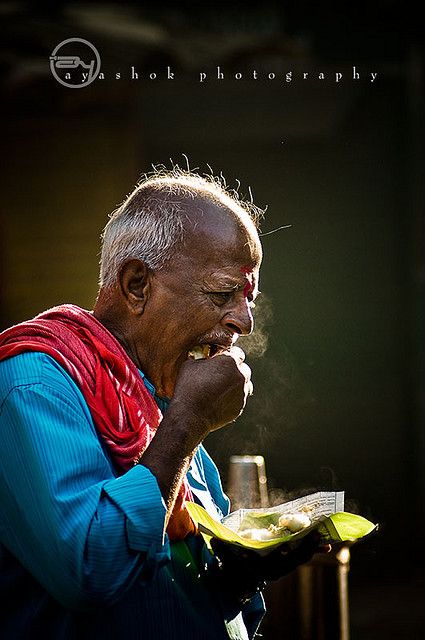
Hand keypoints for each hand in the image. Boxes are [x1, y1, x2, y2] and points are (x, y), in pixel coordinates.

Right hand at [171, 346, 251, 438]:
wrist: (190, 415)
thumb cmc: (188, 387)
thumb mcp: (190, 364)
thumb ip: (202, 357)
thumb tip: (203, 357)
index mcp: (230, 361)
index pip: (237, 353)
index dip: (228, 356)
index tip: (220, 360)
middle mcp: (240, 375)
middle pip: (243, 368)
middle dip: (234, 370)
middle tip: (220, 375)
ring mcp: (242, 392)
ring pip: (244, 384)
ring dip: (236, 384)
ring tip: (221, 388)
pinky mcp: (240, 406)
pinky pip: (239, 398)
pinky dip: (233, 398)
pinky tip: (219, 400)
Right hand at [209, 531, 325, 602]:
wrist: (240, 580)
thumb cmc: (232, 563)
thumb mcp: (225, 555)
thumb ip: (221, 547)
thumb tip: (213, 540)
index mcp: (260, 567)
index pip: (274, 561)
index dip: (283, 553)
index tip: (289, 546)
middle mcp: (274, 569)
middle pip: (293, 560)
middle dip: (305, 549)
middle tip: (316, 536)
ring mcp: (283, 567)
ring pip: (301, 558)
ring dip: (313, 549)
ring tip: (326, 541)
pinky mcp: (288, 563)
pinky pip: (303, 556)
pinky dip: (313, 550)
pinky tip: (326, 545)